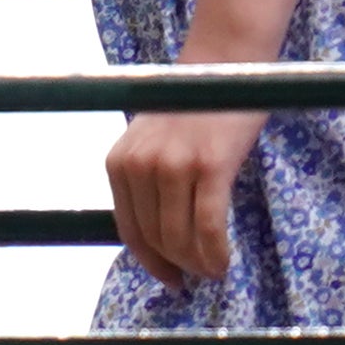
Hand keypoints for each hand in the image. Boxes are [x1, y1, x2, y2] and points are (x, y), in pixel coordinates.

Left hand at [106, 104, 268, 290]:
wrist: (224, 66)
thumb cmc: (191, 109)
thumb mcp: (151, 142)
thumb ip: (146, 182)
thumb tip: (159, 244)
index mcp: (119, 161)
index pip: (129, 229)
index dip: (150, 262)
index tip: (170, 278)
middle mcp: (141, 163)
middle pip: (156, 238)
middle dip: (179, 265)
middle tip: (200, 275)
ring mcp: (174, 163)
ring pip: (181, 238)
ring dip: (199, 263)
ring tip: (214, 269)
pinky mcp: (210, 165)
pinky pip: (209, 227)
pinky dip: (216, 253)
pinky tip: (224, 262)